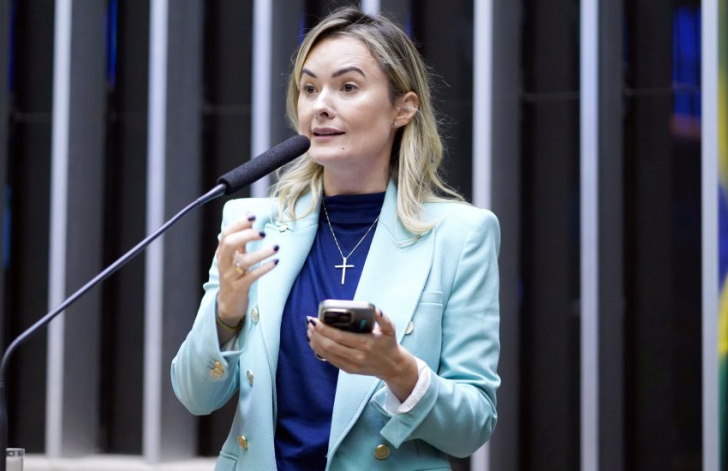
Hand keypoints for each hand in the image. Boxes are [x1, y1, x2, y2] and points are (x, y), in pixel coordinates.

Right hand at [216, 214, 278, 339]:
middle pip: (230, 244)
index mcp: (222, 253)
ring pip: (244, 261)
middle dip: (246, 235)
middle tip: (262, 232)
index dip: (239, 223)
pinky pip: (252, 276)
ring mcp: (231, 276)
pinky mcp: (239, 287)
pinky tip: (276, 262)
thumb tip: (249, 216)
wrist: (227, 304)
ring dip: (261, 253)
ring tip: (276, 248)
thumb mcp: (233, 257)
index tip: (253, 216)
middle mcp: (224, 262)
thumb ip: (240, 239)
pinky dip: (264, 268)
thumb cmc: (234, 276)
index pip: (227, 233)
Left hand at [307, 310, 418, 400]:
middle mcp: (357, 356)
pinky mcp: (348, 370)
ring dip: (315, 342)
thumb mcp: (390, 329)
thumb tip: (374, 309)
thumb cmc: (388, 344)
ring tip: (310, 331)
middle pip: (330, 346)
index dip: (325, 329)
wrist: (392, 366)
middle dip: (317, 334)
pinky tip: (315, 342)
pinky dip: (320, 351)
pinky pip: (330, 360)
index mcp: (366, 344)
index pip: (340, 337)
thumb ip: (383, 318)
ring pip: (327, 354)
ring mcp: (351, 365)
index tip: (316, 320)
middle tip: (310, 324)